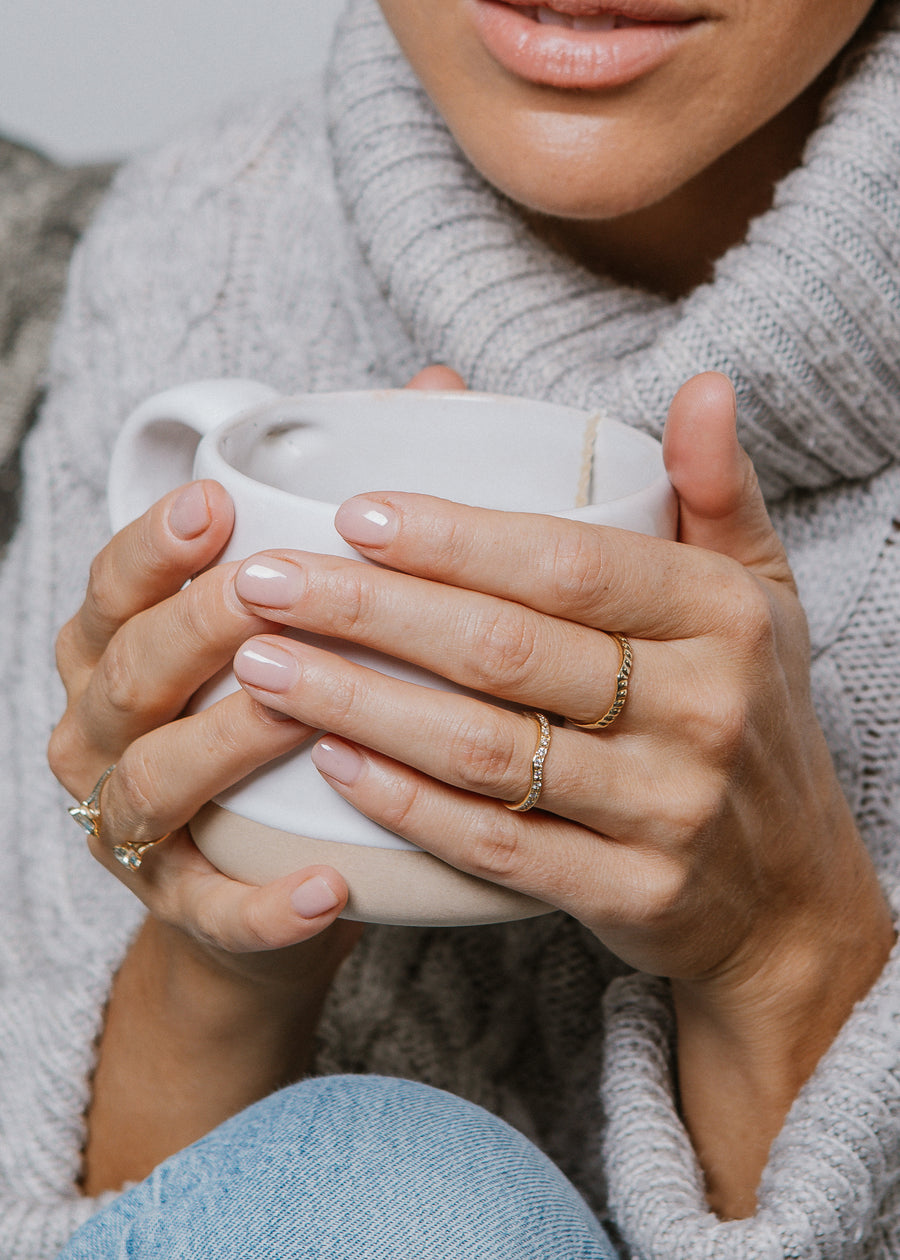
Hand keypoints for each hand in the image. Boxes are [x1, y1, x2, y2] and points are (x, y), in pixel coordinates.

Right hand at [50, 479, 359, 969]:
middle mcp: (102, 731)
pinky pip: (209, 910)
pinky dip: (265, 904)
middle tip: (271, 594)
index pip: (112, 587)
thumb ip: (344, 515)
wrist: (261, 880)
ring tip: (304, 714)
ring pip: (151, 781)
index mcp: (118, 651)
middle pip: (128, 671)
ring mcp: (129, 825)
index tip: (218, 502)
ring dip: (224, 743)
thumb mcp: (290, 621)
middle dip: (194, 627)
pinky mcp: (176, 908)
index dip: (153, 544)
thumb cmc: (282, 725)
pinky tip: (332, 888)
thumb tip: (434, 389)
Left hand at [229, 371, 892, 1210]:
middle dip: (367, 612)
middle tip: (261, 585)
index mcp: (723, 614)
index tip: (350, 516)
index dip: (451, 539)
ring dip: (358, 705)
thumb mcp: (758, 596)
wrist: (789, 890)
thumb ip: (717, 492)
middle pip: (506, 649)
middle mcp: (703, 708)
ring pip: (484, 749)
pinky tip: (332, 763)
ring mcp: (666, 809)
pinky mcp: (628, 894)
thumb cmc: (751, 714)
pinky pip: (495, 845)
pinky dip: (405, 803)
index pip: (567, 563)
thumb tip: (700, 385)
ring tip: (263, 666)